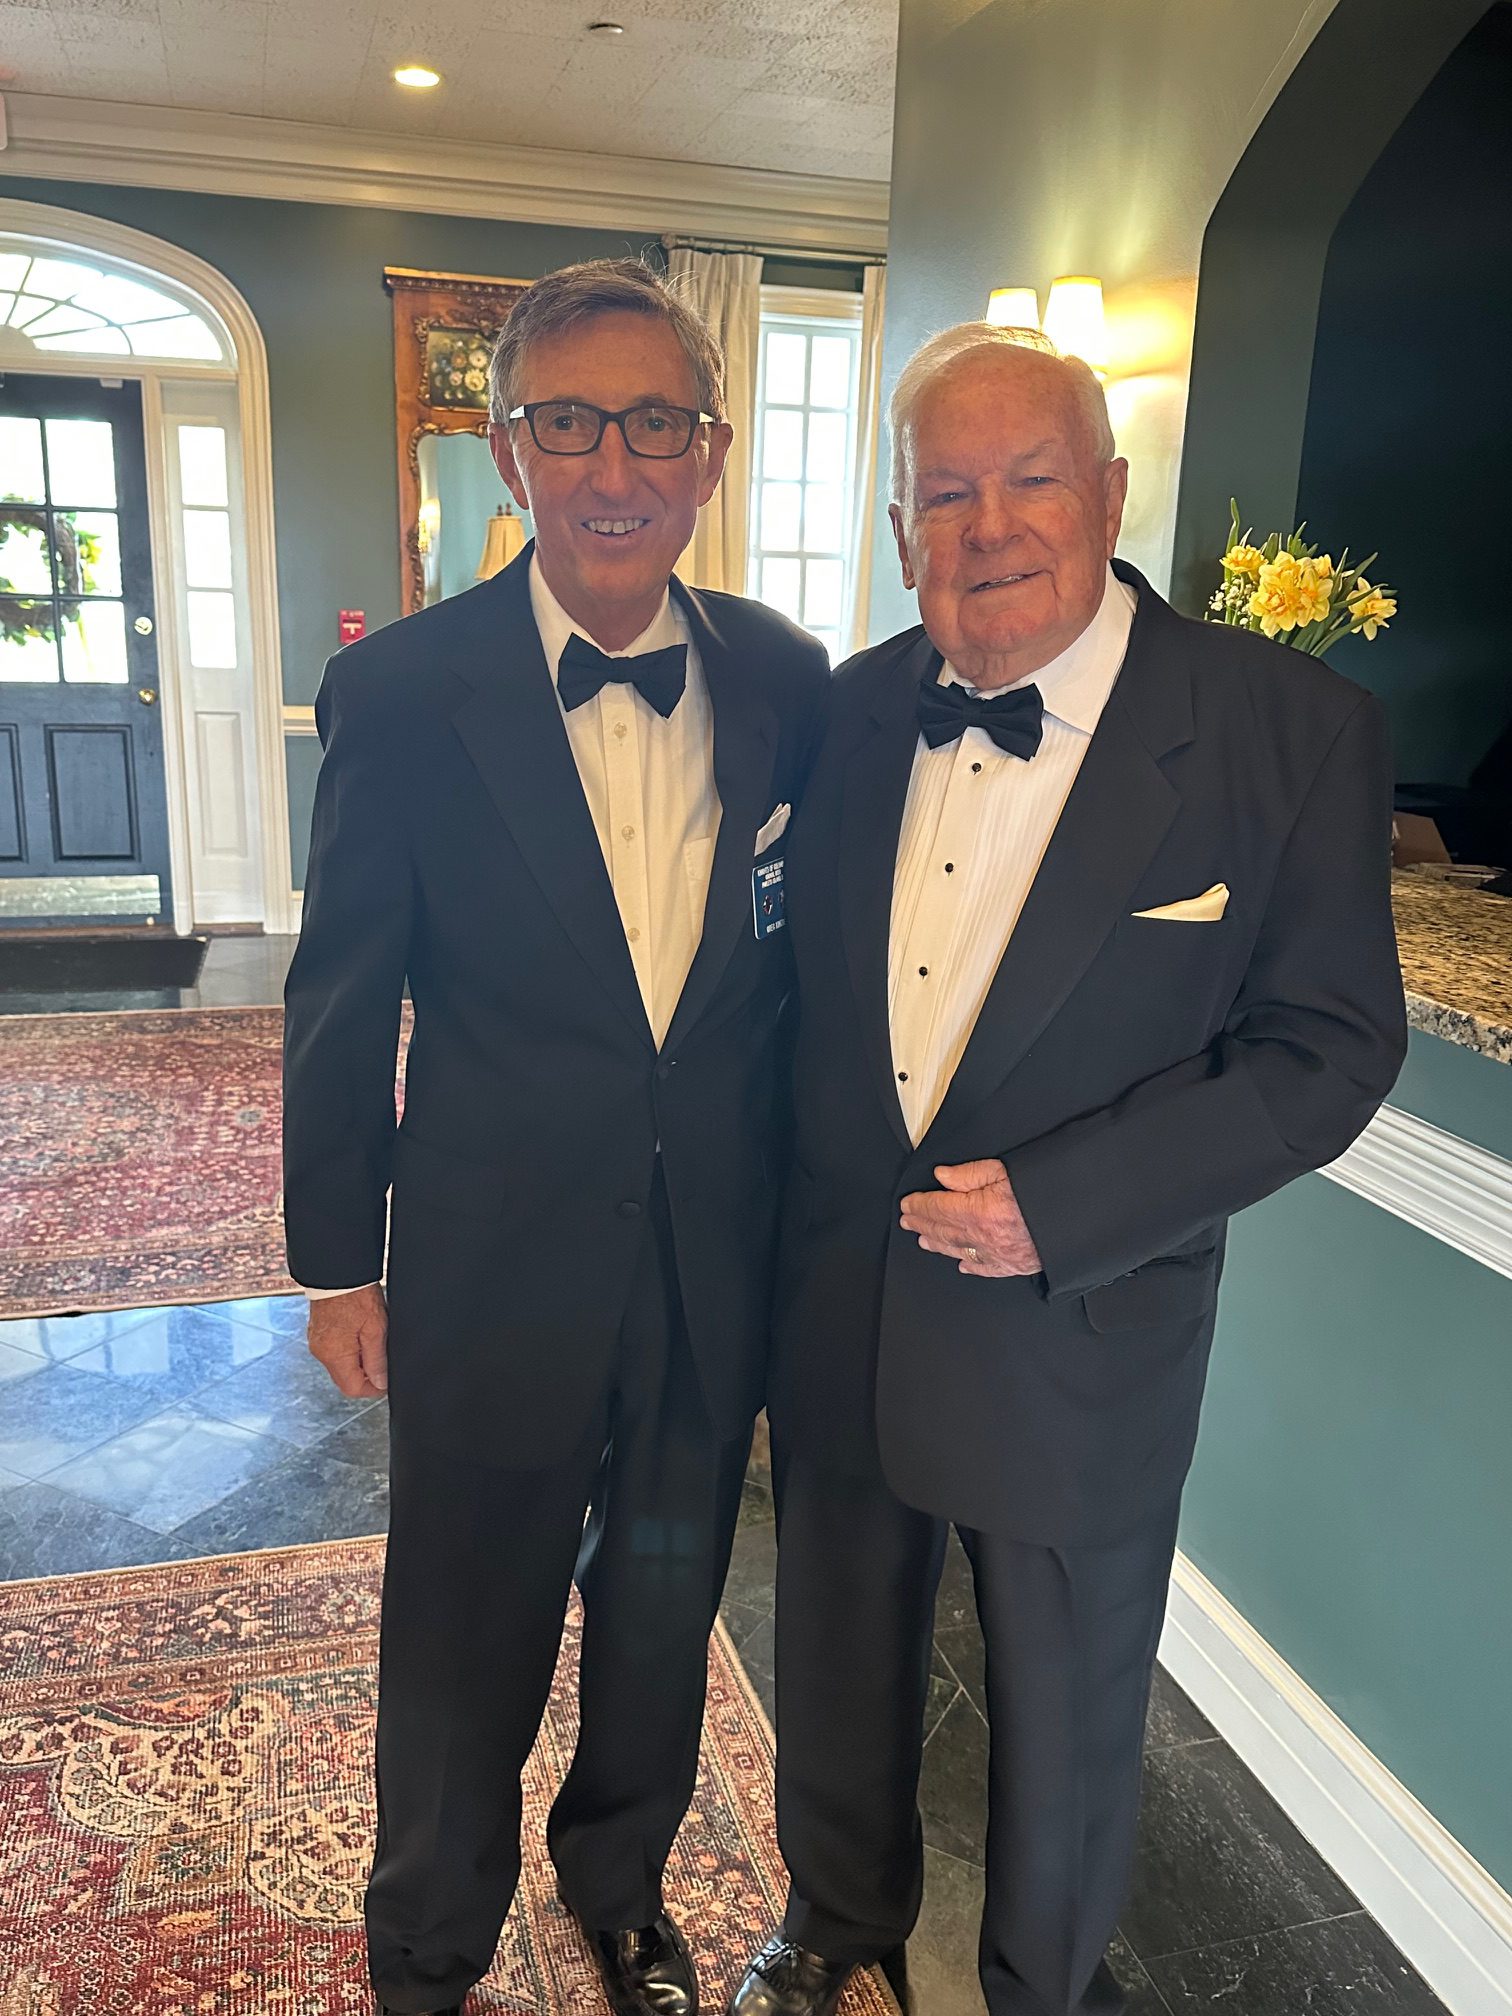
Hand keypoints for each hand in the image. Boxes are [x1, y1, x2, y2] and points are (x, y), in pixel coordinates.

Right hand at [307, 1282, 388, 1397]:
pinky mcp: (319, 1332)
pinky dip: (350, 1348)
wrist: (338, 1271)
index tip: (387, 1377)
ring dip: (359, 1359)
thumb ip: (377, 1360)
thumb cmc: (356, 1295)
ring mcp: (317, 1342)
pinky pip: (336, 1350)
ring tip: (372, 1337)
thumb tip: (381, 1383)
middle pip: (346, 1378)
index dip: (373, 1388)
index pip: (352, 1389)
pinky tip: (361, 1330)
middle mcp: (322, 1352)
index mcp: (334, 1355)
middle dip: (366, 1373)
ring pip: (342, 1364)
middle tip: (382, 1352)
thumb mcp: (375, 1329)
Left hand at [899, 1159, 1042, 1277]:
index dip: (920, 1206)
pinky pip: (984, 1268)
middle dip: (922, 1224)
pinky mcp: (1014, 1265)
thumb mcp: (1006, 1170)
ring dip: (937, 1243)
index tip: (907, 1203)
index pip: (938, 1208)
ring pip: (958, 1250)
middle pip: (943, 1230)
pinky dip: (969, 1265)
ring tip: (923, 1238)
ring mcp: (998, 1254)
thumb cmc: (1045, 1192)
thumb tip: (943, 1178)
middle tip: (907, 1220)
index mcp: (979, 1211)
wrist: (1078, 1218)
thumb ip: (970, 1174)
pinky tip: (961, 1264)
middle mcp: (984, 1237)